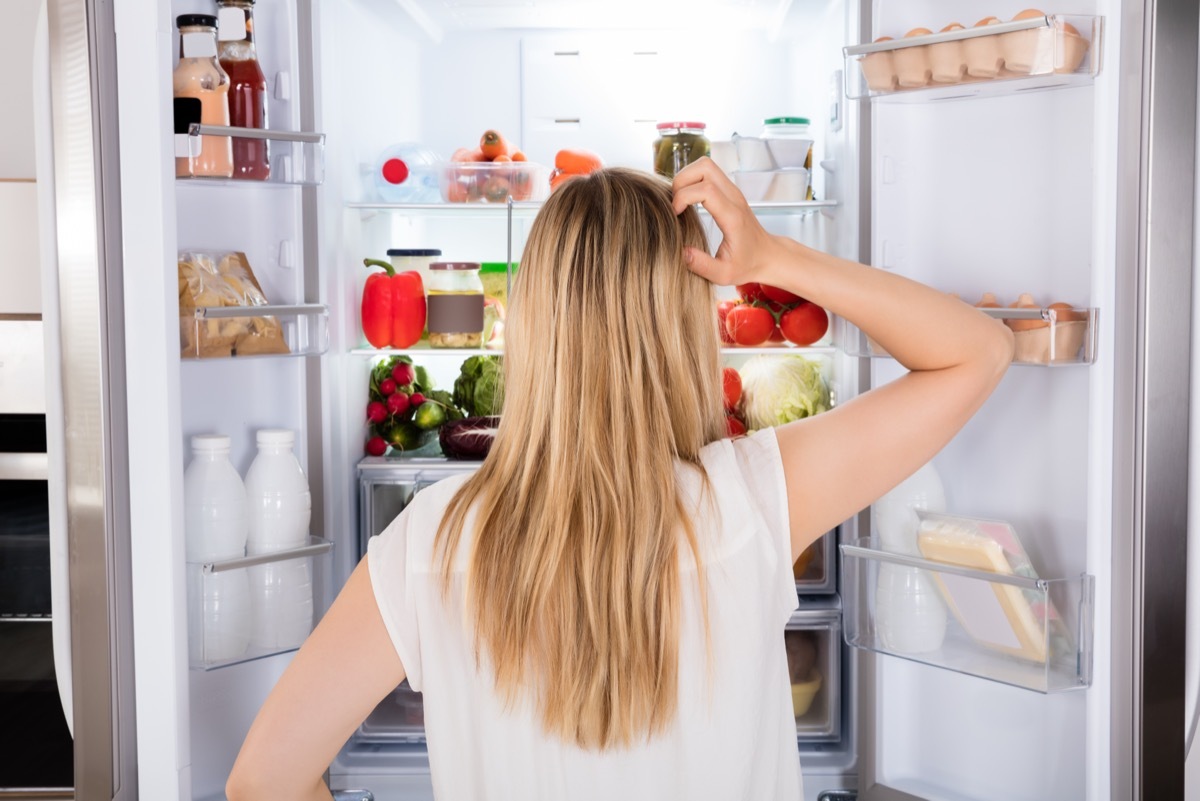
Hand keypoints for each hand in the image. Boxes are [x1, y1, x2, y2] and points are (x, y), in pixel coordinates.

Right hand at [671, 157, 782, 286]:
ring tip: (679, 200)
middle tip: (674, 203)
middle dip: (681, 180)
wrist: (767, 255)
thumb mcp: (723, 274)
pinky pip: (707, 173)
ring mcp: (732, 191)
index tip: (675, 215)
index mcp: (732, 216)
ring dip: (686, 177)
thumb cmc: (746, 265)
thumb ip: (702, 265)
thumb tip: (682, 252)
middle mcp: (734, 197)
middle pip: (704, 166)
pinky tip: (688, 201)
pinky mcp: (728, 190)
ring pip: (705, 165)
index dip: (683, 197)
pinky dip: (692, 180)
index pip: (705, 190)